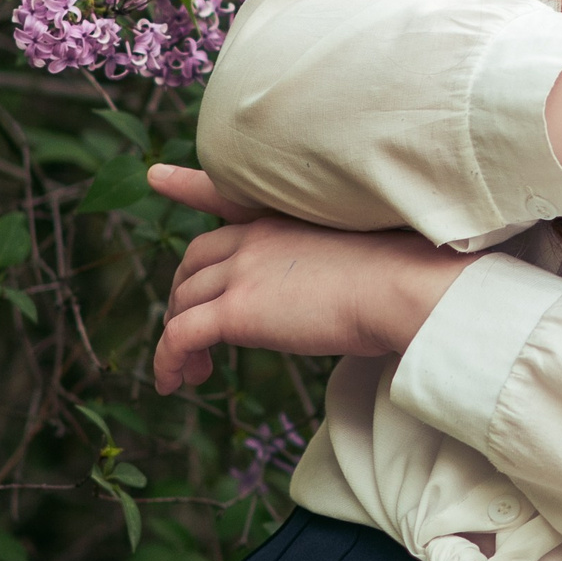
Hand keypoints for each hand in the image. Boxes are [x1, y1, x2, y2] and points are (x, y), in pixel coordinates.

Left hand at [148, 165, 475, 395]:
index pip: (223, 196)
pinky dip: (168, 362)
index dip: (186, 187)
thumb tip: (326, 296)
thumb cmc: (402, 277)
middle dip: (184, 297)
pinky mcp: (235, 310)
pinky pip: (178, 337)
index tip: (158, 177)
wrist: (403, 288)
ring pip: (181, 302)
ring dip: (177, 338)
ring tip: (192, 370)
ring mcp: (242, 271)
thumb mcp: (356, 254)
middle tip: (195, 335)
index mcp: (284, 220)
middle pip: (193, 262)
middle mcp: (255, 238)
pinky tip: (175, 382)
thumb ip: (321, 265)